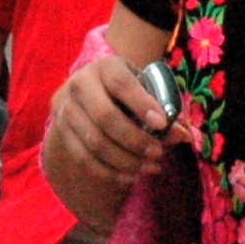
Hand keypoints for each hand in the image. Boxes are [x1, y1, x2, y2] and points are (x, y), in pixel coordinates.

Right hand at [46, 50, 170, 204]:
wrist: (93, 92)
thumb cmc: (129, 91)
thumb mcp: (147, 90)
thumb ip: (165, 109)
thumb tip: (183, 135)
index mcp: (105, 67)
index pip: (122, 85)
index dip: (142, 105)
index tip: (163, 123)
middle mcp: (80, 84)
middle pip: (105, 117)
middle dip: (135, 140)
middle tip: (158, 153)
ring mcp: (66, 109)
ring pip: (94, 142)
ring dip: (126, 161)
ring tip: (151, 167)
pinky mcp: (61, 133)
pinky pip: (84, 159)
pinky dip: (110, 172)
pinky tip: (131, 176)